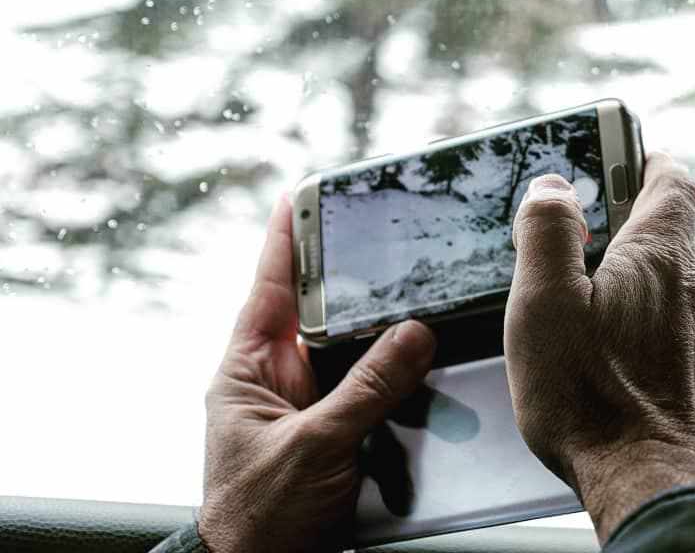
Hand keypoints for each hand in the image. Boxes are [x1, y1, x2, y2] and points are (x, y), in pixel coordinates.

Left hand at [199, 196, 435, 552]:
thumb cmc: (259, 518)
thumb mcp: (312, 446)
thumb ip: (366, 390)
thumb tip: (414, 334)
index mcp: (249, 368)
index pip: (271, 286)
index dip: (286, 238)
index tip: (305, 193)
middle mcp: (281, 377)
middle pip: (323, 311)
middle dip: (356, 278)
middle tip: (392, 236)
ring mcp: (313, 404)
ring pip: (357, 350)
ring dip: (388, 332)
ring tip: (424, 294)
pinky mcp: (340, 430)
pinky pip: (375, 389)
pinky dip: (401, 375)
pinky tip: (429, 360)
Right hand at [504, 153, 694, 541]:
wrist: (657, 489)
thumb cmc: (591, 400)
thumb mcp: (543, 305)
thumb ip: (548, 234)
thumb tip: (555, 187)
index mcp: (661, 259)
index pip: (675, 184)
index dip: (654, 165)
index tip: (636, 161)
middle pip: (678, 242)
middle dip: (639, 240)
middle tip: (593, 260)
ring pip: (688, 298)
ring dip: (653, 299)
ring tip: (607, 331)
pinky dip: (670, 346)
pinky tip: (637, 377)